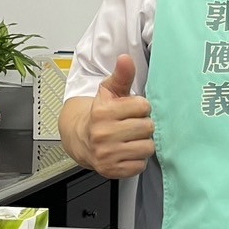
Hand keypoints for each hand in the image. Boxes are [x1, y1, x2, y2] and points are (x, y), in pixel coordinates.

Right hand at [76, 54, 154, 178]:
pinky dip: (137, 160)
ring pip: (147, 147)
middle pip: (148, 128)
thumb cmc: (101, 114)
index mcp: (102, 112)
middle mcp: (102, 134)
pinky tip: (127, 152)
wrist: (81, 139)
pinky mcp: (111, 170)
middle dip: (144, 126)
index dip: (142, 108)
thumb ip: (121, 75)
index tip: (132, 110)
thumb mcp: (109, 91)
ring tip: (131, 139)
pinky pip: (140, 165)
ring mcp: (106, 154)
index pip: (144, 107)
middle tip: (132, 126)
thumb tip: (126, 59)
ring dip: (143, 143)